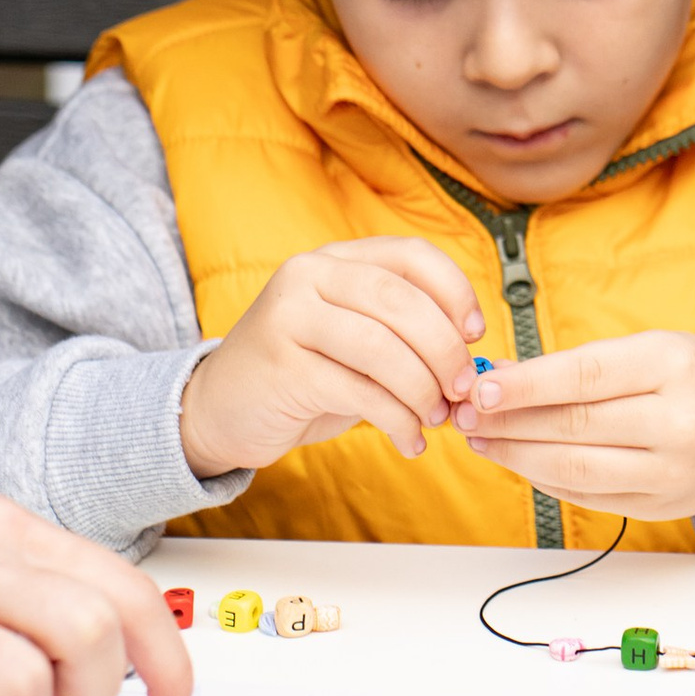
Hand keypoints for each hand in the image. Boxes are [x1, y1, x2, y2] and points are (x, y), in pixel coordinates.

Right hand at [178, 236, 486, 477]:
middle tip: (463, 388)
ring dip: (423, 389)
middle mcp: (309, 276)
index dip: (455, 291)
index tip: (476, 332)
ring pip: (382, 347)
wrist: (219, 409)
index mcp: (336, 259)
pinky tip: (408, 440)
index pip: (411, 255)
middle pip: (401, 301)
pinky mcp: (281, 366)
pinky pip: (358, 390)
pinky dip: (397, 419)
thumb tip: (470, 357)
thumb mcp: (352, 338)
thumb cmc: (302, 373)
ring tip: (435, 419)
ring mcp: (289, 318)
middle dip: (444, 349)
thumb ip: (401, 333)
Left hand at [457, 331, 694, 529]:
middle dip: (509, 420)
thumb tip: (503, 375)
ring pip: (574, 468)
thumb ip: (586, 363)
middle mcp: (677, 423)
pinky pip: (586, 495)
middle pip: (575, 425)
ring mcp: (668, 474)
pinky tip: (516, 459)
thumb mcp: (656, 349)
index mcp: (676, 367)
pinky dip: (543, 477)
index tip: (479, 386)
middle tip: (462, 411)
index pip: (587, 376)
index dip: (527, 384)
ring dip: (515, 454)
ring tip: (479, 438)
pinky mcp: (656, 509)